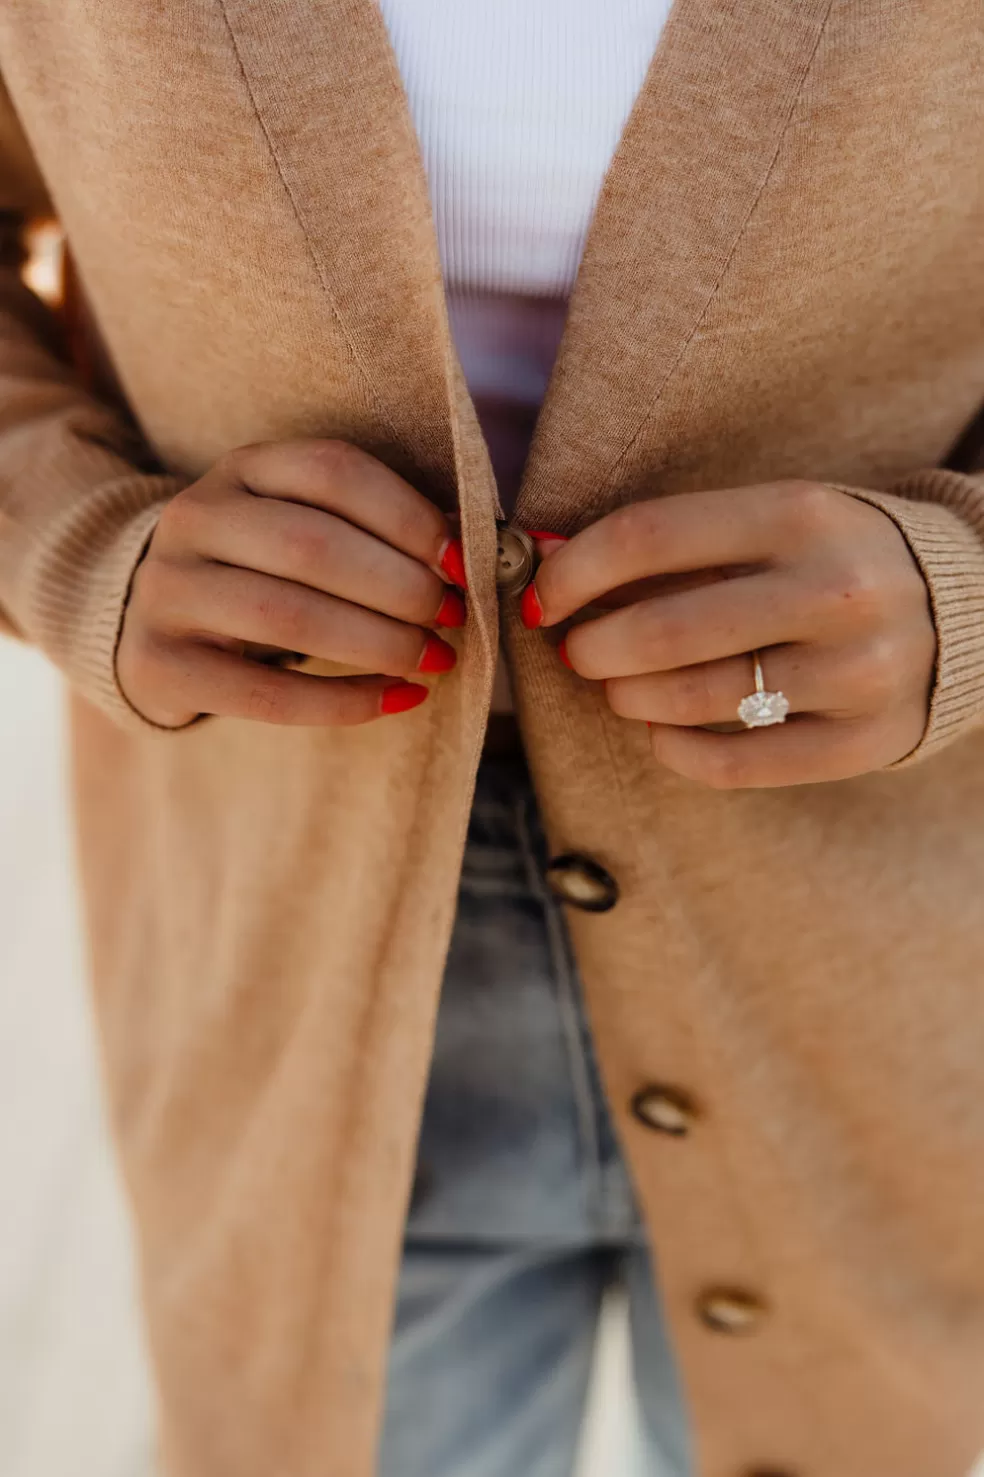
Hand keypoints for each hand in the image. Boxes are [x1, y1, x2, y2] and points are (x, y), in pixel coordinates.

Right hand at [117, 439, 466, 727]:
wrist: (146, 620)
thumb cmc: (260, 570)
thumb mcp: (301, 525)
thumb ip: (375, 528)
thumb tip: (476, 545)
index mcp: (242, 467)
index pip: (332, 471)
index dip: (407, 516)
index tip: (459, 562)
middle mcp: (196, 517)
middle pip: (312, 545)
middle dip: (399, 587)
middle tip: (452, 618)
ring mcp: (169, 590)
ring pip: (287, 616)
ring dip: (378, 642)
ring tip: (432, 659)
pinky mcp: (160, 663)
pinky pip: (266, 693)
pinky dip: (344, 701)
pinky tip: (397, 699)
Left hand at [525, 481, 935, 787]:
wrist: (969, 606)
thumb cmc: (836, 557)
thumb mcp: (773, 520)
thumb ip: (672, 543)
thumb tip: (546, 558)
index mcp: (801, 514)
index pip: (648, 537)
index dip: (574, 572)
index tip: (543, 596)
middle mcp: (835, 590)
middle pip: (662, 629)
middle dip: (593, 646)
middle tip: (580, 651)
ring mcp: (856, 671)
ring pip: (693, 699)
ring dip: (628, 698)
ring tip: (620, 689)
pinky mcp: (865, 740)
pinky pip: (736, 765)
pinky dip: (676, 751)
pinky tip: (663, 732)